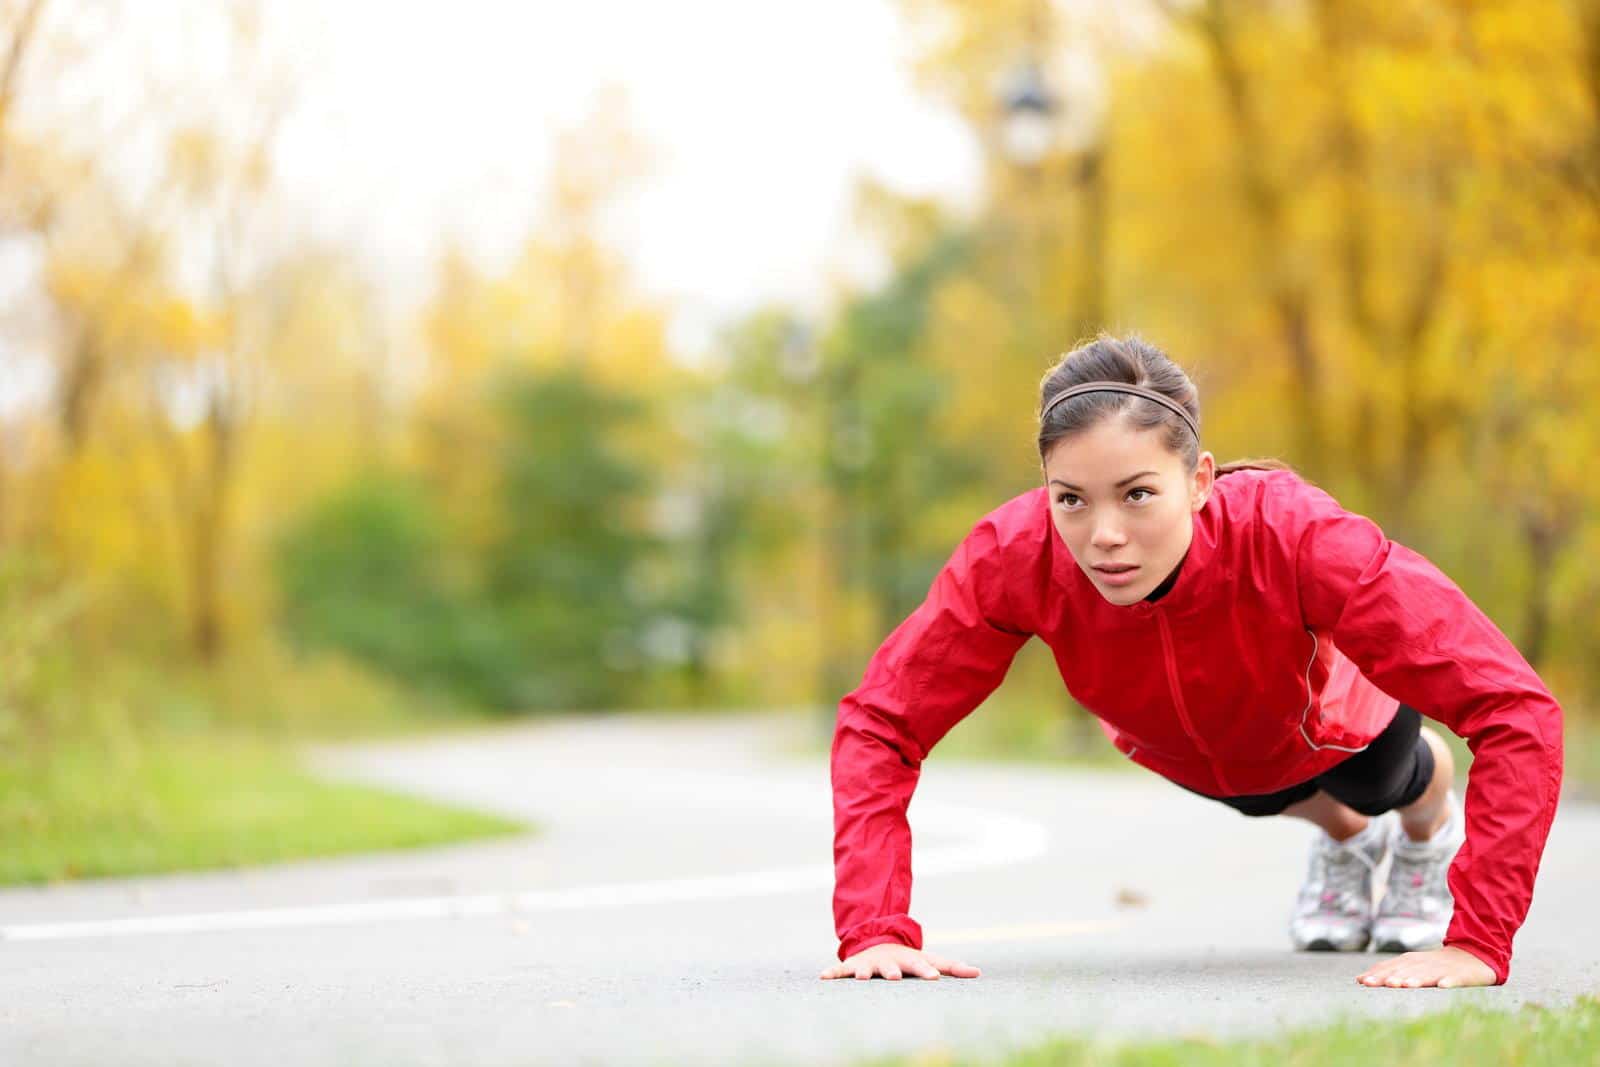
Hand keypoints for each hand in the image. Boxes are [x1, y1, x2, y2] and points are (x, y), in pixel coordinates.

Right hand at [820, 942, 980, 980]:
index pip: (920, 966)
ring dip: (863, 974)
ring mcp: (869, 964)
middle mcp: (888, 962)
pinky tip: (823, 977)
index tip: (934, 978)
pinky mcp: (852, 966)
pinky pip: (840, 970)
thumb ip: (952, 967)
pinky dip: (832, 973)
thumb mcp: (929, 960)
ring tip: (863, 979)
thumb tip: (978, 972)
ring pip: (866, 970)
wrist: (878, 941)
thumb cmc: (908, 958)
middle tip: (894, 978)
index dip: (927, 972)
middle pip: (891, 968)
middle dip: (892, 973)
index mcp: (908, 961)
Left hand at [1356, 946, 1496, 988]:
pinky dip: (1448, 982)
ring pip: (1427, 974)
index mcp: (1410, 961)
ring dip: (1415, 979)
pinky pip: (1455, 979)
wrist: (1472, 957)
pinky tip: (1442, 985)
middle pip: (1405, 970)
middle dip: (1389, 977)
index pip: (1390, 967)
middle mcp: (1423, 964)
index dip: (1376, 974)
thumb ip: (1388, 972)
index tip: (1362, 981)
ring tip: (1404, 985)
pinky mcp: (1461, 976)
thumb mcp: (1411, 967)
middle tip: (1374, 984)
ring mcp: (1442, 969)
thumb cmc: (1435, 965)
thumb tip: (1359, 979)